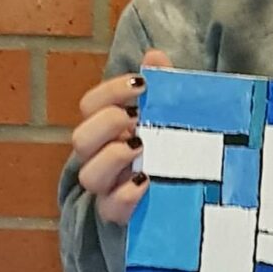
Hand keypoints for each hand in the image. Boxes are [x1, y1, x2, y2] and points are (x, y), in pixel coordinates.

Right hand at [72, 48, 170, 226]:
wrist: (192, 199)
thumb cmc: (175, 151)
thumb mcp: (173, 117)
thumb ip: (163, 87)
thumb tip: (154, 55)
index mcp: (109, 129)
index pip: (91, 105)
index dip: (110, 91)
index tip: (141, 85)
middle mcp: (101, 157)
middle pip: (80, 139)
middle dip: (105, 124)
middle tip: (135, 118)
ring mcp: (108, 188)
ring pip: (88, 175)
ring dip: (112, 157)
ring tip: (141, 147)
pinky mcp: (121, 215)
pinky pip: (110, 208)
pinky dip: (125, 194)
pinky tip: (147, 181)